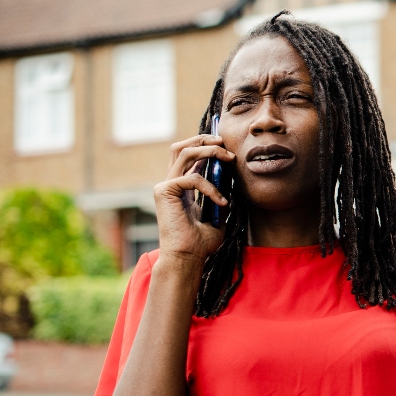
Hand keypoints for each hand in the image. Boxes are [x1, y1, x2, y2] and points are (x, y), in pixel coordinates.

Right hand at [152, 134, 234, 264]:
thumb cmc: (202, 241)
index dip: (205, 145)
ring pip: (185, 153)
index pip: (189, 155)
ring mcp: (165, 185)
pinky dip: (211, 188)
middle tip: (225, 143)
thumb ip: (220, 194)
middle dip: (204, 139)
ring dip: (210, 151)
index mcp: (181, 186)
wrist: (188, 256)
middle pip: (181, 146)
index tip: (226, 146)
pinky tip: (221, 203)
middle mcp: (170, 182)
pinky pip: (193, 178)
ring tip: (229, 158)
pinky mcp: (164, 191)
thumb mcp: (217, 213)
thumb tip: (231, 177)